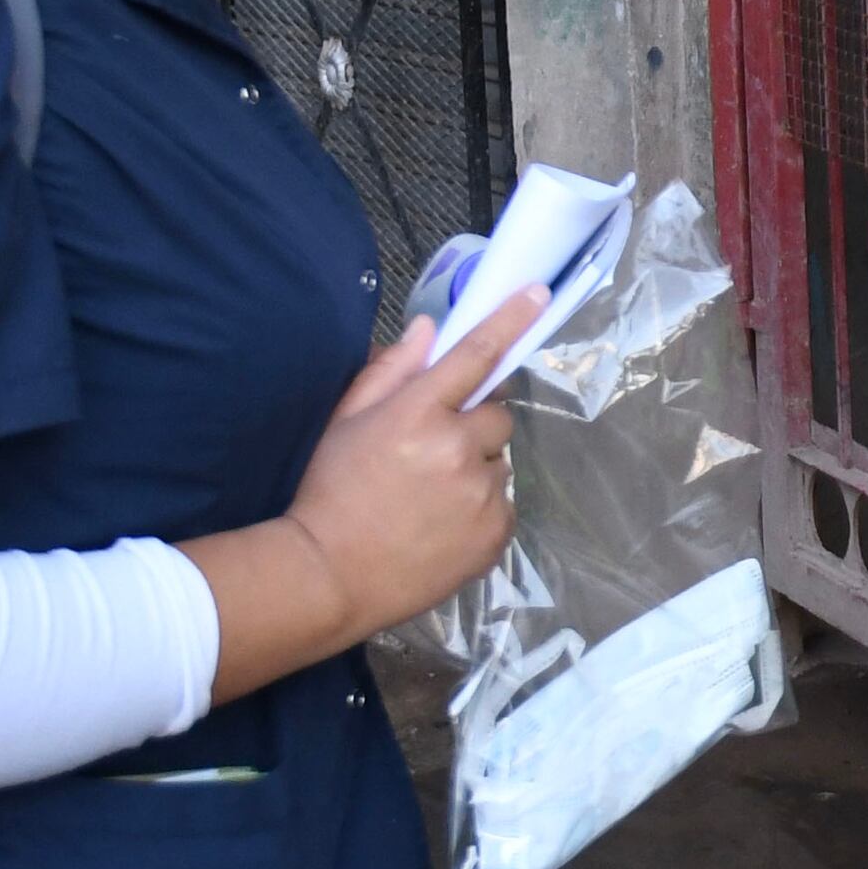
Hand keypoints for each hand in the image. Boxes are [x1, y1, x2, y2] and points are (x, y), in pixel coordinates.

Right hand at [283, 292, 543, 634]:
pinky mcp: (496, 534)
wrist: (330, 575)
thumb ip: (390, 371)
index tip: (537, 293)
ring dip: (476, 468)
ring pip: (499, 462)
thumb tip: (430, 329)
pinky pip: (504, 503)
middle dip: (474, 425)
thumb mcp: (347, 422)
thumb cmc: (331, 491)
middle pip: (497, 415)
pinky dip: (481, 508)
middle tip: (433, 451)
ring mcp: (482, 494)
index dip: (510, 319)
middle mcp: (458, 448)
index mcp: (417, 413)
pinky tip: (442, 525)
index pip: (475, 354)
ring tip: (431, 498)